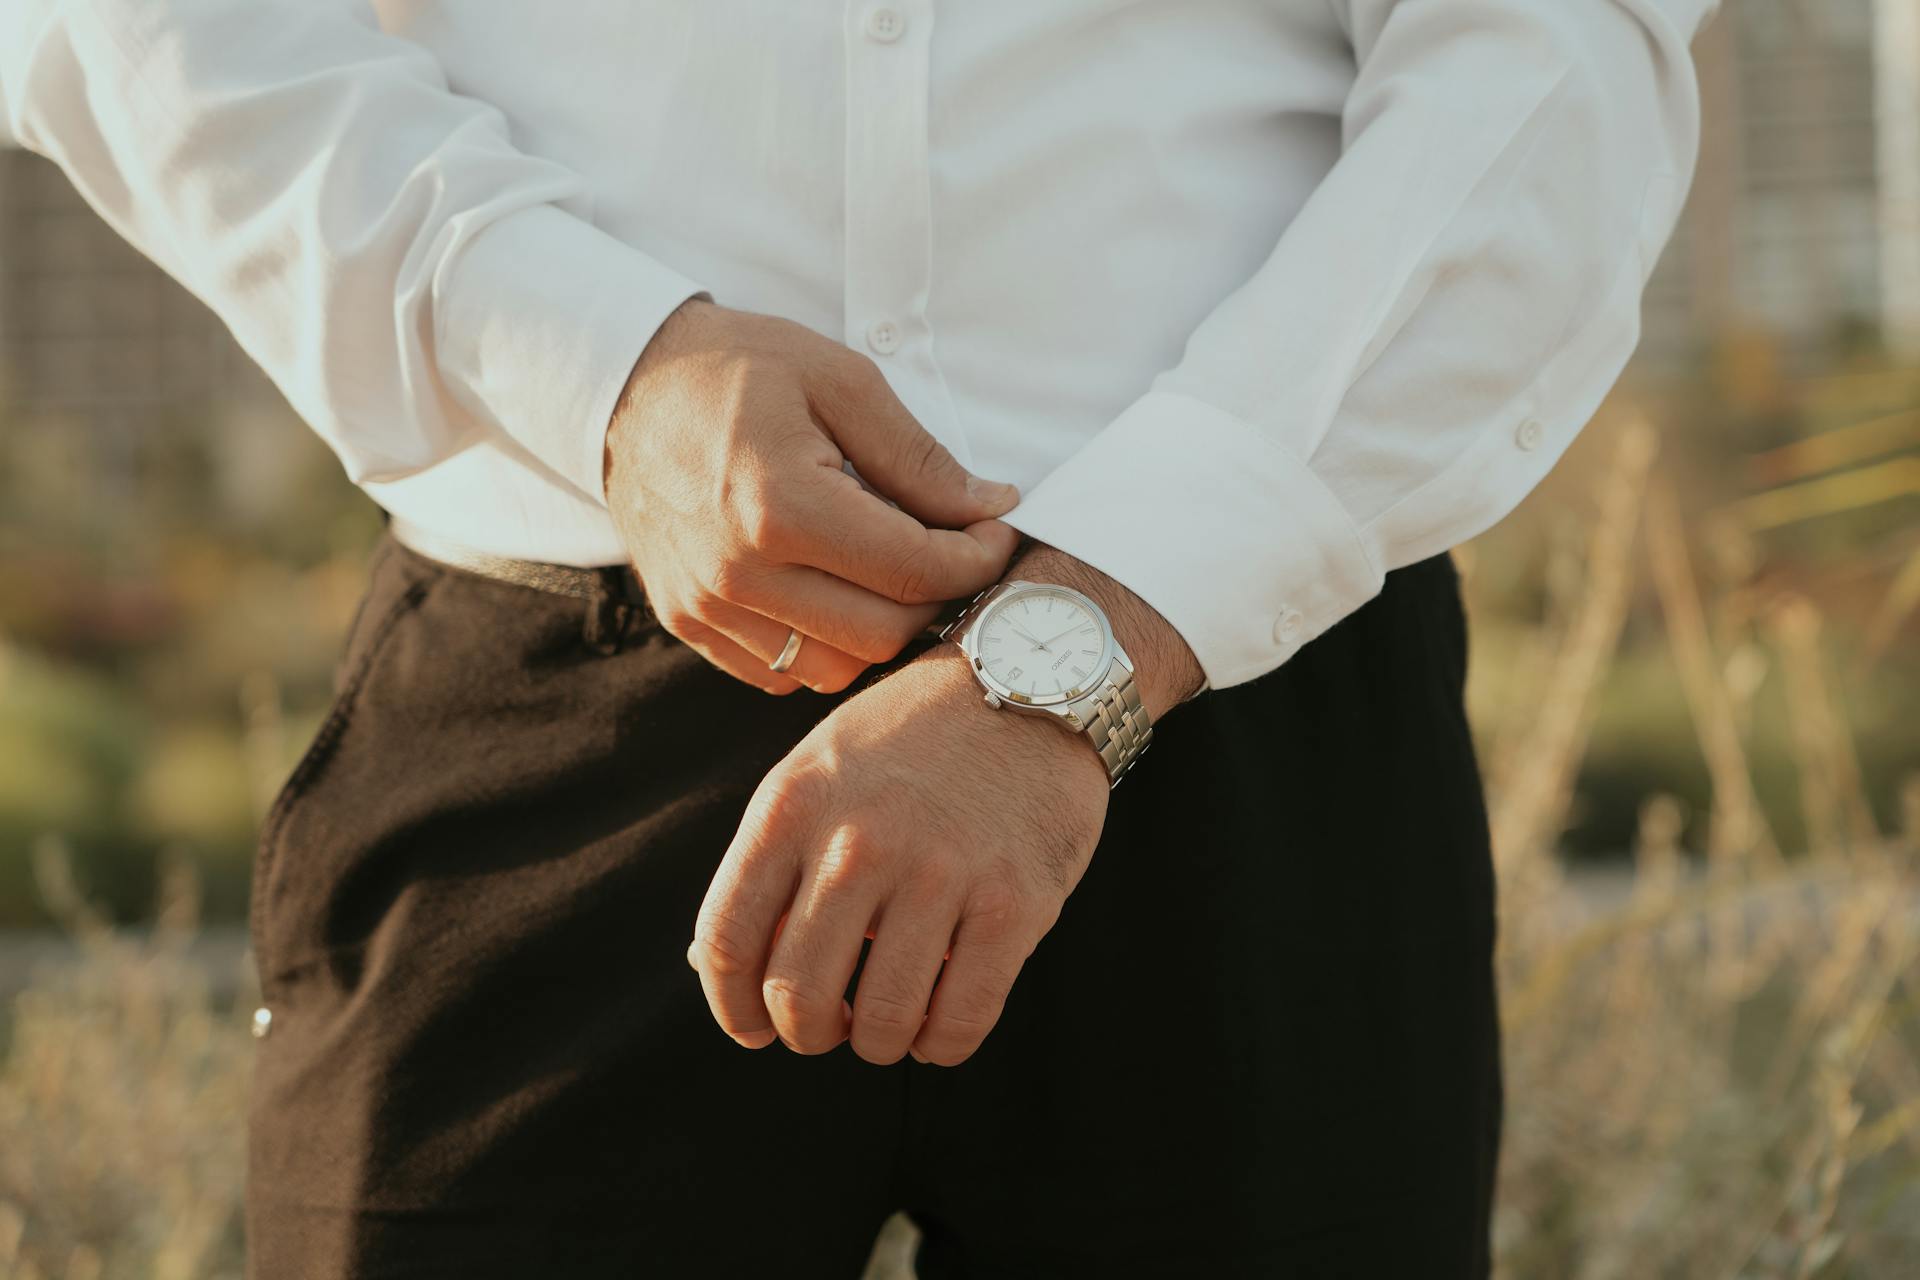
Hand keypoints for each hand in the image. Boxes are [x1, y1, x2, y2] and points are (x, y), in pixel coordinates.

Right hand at [603, 298, 1020, 693]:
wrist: (624, 386)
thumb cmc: (734, 369)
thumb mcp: (839, 381)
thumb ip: (919, 457)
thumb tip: (992, 508)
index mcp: (780, 506)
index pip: (914, 571)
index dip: (976, 558)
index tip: (994, 529)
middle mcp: (739, 572)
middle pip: (883, 635)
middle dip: (936, 598)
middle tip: (949, 550)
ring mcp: (707, 605)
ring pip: (835, 668)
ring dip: (880, 629)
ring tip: (887, 571)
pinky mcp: (689, 621)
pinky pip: (782, 671)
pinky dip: (823, 644)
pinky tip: (831, 588)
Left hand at [686, 651, 1110, 1064]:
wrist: (1033, 674)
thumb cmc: (914, 734)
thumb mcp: (820, 769)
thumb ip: (772, 860)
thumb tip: (721, 968)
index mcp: (793, 805)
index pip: (728, 941)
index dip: (733, 1006)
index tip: (753, 1027)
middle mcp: (859, 841)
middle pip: (799, 994)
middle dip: (808, 1032)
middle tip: (829, 1027)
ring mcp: (940, 874)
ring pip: (881, 1022)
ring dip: (877, 1043)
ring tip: (887, 1026)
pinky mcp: (1015, 903)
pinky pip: (961, 1021)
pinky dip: (941, 1045)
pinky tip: (938, 1027)